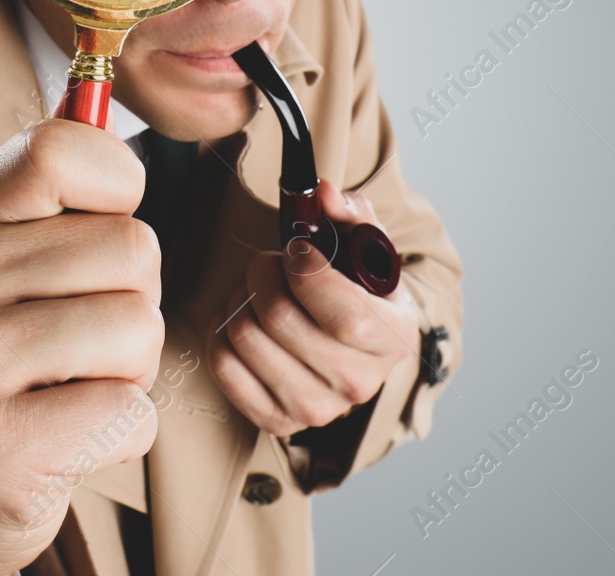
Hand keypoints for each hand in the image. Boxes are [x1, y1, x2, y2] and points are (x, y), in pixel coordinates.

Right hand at [0, 117, 162, 575]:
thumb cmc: (10, 361)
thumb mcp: (13, 261)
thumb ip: (56, 190)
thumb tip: (93, 86)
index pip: (61, 146)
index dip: (116, 186)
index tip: (96, 231)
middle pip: (132, 247)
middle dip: (134, 302)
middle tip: (77, 340)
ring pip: (139, 327)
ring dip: (131, 369)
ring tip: (71, 386)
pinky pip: (129, 409)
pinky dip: (122, 430)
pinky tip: (67, 436)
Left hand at [205, 180, 419, 436]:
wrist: (354, 345)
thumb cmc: (357, 289)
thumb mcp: (366, 247)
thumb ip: (350, 213)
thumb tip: (325, 195)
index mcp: (393, 338)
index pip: (346, 316)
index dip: (308, 275)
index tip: (295, 251)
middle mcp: (359, 382)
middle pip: (282, 321)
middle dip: (263, 274)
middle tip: (267, 263)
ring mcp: (318, 407)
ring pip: (246, 338)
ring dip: (241, 299)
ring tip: (256, 290)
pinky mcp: (278, 418)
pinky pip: (224, 366)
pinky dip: (221, 331)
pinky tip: (241, 318)